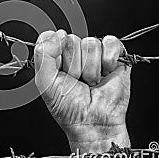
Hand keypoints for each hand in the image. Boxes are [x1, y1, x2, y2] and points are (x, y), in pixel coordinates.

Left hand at [34, 30, 130, 157]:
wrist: (92, 123)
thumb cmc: (68, 107)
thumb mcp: (45, 81)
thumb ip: (43, 54)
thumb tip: (58, 34)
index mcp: (57, 55)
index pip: (53, 37)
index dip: (56, 54)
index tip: (60, 72)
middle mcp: (76, 52)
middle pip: (72, 40)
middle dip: (74, 65)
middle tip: (77, 81)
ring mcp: (95, 53)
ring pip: (90, 43)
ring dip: (91, 69)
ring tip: (91, 82)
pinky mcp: (116, 56)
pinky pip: (110, 42)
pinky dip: (108, 60)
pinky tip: (106, 73)